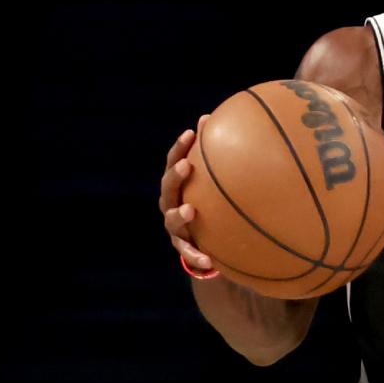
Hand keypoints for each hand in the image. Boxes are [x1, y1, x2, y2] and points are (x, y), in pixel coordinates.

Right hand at [159, 116, 215, 271]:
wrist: (205, 242)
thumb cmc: (209, 203)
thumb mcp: (212, 184)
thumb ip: (214, 158)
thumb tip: (215, 121)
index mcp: (178, 186)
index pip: (174, 163)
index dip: (179, 148)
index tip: (190, 134)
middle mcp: (172, 204)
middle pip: (168, 187)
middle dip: (176, 175)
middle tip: (187, 165)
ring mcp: (175, 227)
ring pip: (172, 221)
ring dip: (179, 215)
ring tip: (190, 210)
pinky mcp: (184, 248)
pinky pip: (188, 253)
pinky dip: (197, 256)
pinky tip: (209, 261)